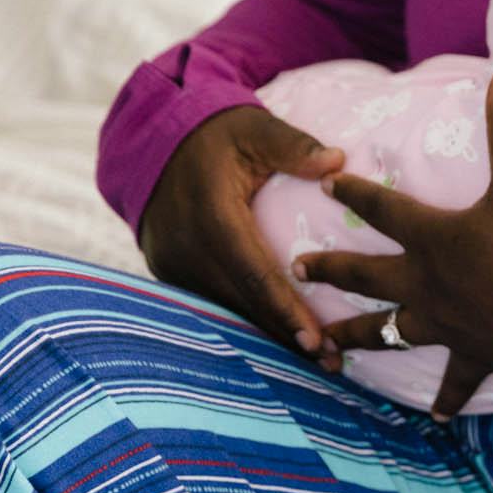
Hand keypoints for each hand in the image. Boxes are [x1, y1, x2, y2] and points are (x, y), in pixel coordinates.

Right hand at [137, 106, 346, 349]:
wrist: (155, 141)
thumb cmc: (216, 134)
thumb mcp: (255, 128)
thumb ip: (294, 146)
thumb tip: (337, 163)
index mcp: (212, 216)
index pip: (254, 274)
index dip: (286, 311)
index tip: (317, 341)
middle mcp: (187, 249)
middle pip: (243, 303)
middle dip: (286, 337)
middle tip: (332, 363)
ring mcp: (172, 264)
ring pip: (226, 309)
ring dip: (267, 335)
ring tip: (314, 360)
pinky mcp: (168, 272)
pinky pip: (211, 302)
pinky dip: (244, 319)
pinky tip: (276, 336)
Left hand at [292, 67, 492, 420]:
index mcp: (434, 237)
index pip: (383, 208)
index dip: (355, 192)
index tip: (327, 183)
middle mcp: (427, 284)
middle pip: (366, 275)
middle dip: (329, 269)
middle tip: (296, 267)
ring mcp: (446, 324)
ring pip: (388, 333)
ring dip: (356, 337)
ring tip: (326, 348)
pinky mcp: (474, 354)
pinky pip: (454, 381)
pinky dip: (444, 399)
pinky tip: (433, 418)